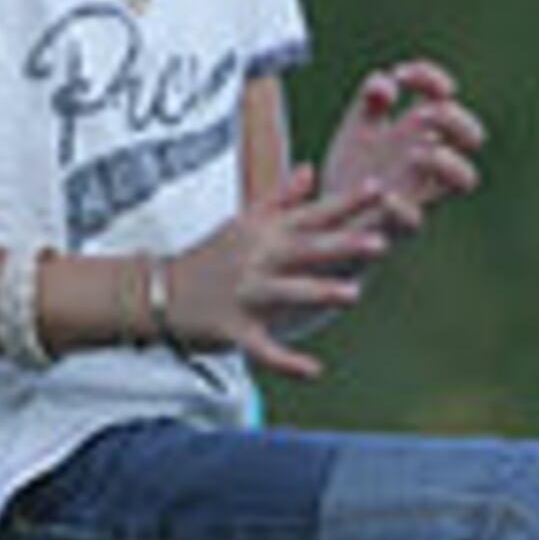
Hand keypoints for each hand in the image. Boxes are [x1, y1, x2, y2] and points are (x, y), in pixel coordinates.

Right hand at [164, 165, 400, 380]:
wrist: (158, 291)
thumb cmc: (210, 256)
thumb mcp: (242, 222)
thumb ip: (279, 199)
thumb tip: (309, 169)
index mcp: (264, 233)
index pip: (311, 214)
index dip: (346, 202)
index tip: (380, 187)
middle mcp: (257, 259)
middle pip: (305, 249)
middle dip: (342, 245)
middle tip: (380, 241)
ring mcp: (245, 294)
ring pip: (287, 293)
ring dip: (319, 293)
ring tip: (354, 294)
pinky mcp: (233, 329)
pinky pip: (262, 347)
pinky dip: (286, 361)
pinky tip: (314, 370)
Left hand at [319, 59, 483, 238]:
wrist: (326, 224)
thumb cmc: (351, 173)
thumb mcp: (356, 130)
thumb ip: (369, 104)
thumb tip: (385, 80)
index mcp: (418, 133)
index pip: (443, 97)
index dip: (431, 79)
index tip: (400, 74)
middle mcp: (428, 161)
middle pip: (470, 136)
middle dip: (453, 119)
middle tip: (421, 115)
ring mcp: (419, 193)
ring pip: (464, 179)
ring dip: (446, 161)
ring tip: (414, 153)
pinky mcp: (398, 226)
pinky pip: (414, 222)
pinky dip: (402, 208)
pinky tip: (383, 195)